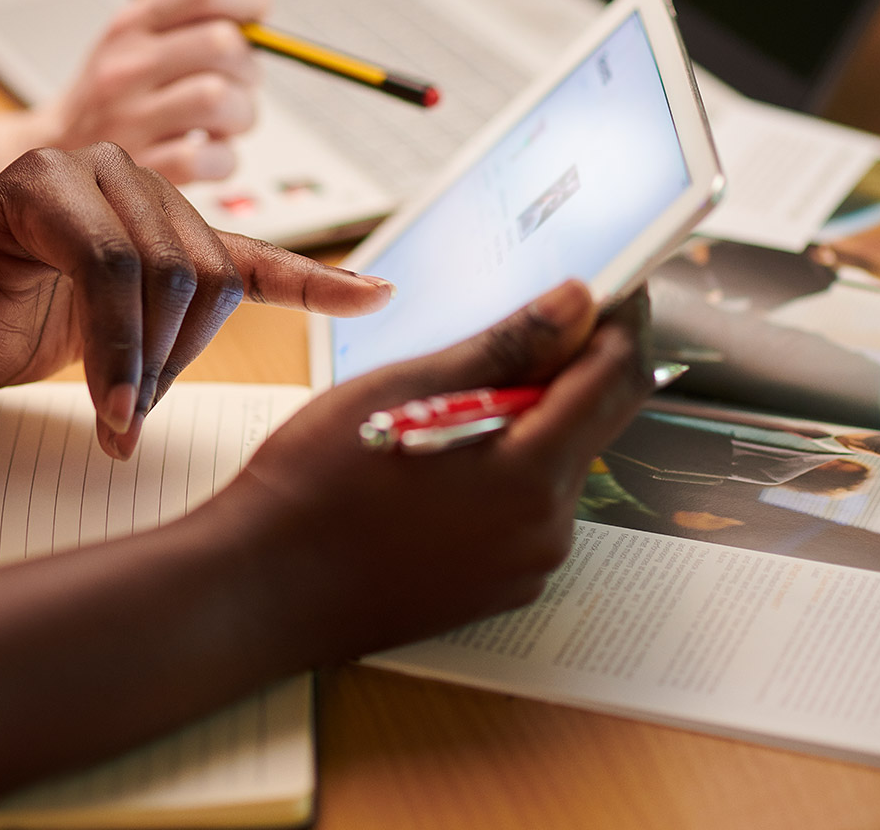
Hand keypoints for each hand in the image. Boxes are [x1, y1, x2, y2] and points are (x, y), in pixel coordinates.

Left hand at [0, 143, 392, 457]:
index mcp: (48, 179)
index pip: (113, 258)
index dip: (120, 344)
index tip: (114, 417)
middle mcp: (109, 174)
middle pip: (172, 269)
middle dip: (152, 358)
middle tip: (118, 422)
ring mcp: (153, 203)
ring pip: (211, 279)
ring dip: (185, 353)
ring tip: (139, 401)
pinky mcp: (182, 243)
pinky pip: (256, 262)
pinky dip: (312, 283)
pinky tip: (371, 295)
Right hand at [30, 0, 268, 183]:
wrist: (55, 151)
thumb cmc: (112, 88)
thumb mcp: (137, 31)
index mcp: (132, 24)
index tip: (256, 17)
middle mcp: (127, 66)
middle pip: (222, 43)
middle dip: (251, 66)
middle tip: (240, 81)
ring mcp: (129, 118)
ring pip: (221, 100)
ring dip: (242, 114)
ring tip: (225, 121)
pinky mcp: (139, 167)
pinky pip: (207, 158)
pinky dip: (222, 159)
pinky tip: (208, 151)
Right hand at [209, 281, 654, 664]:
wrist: (260, 586)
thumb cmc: (313, 484)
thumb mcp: (402, 389)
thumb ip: (502, 347)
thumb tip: (575, 302)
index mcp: (529, 473)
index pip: (615, 379)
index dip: (619, 322)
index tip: (606, 288)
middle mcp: (545, 528)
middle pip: (590, 426)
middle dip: (569, 370)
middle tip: (523, 327)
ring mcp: (523, 567)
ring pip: (554, 471)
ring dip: (527, 425)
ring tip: (451, 402)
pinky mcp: (496, 591)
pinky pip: (523, 516)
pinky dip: (501, 477)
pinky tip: (438, 465)